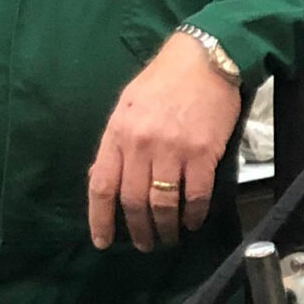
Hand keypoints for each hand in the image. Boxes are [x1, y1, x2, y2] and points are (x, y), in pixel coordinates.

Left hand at [87, 31, 240, 251]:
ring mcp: (173, 150)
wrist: (204, 60)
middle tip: (145, 244)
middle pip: (133, 201)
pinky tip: (194, 221)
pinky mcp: (203, 153)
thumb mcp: (128, 106)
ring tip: (170, 237)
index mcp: (118, 133)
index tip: (102, 241)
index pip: (102, 186)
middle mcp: (141, 144)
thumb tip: (105, 178)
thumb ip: (117, 143)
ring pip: (164, 203)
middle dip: (138, 230)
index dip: (100, 219)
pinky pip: (196, 195)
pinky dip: (194, 214)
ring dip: (166, 228)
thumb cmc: (164, 81)